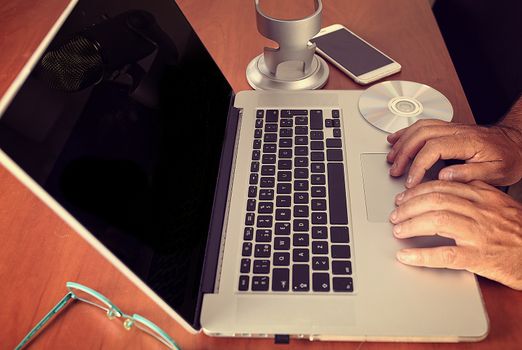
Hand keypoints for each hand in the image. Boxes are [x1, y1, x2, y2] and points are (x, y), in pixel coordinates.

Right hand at [386, 119, 521, 187]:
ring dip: (402, 143)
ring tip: (392, 159)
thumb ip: (469, 174)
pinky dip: (406, 132)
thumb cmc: (509, 158)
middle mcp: (457, 131)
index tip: (411, 181)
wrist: (517, 144)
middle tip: (396, 171)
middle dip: (404, 154)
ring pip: (419, 128)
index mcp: (467, 141)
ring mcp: (451, 128)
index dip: (418, 165)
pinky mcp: (448, 129)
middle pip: (421, 136)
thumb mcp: (496, 172)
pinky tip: (397, 139)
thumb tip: (444, 176)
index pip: (433, 149)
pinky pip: (423, 125)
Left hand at [389, 180, 521, 289]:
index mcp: (484, 196)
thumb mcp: (500, 204)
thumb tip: (449, 184)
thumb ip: (475, 193)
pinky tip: (406, 256)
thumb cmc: (519, 232)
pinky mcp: (479, 258)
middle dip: (409, 206)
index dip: (418, 191)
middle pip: (436, 200)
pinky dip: (421, 255)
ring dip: (411, 224)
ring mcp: (480, 234)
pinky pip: (445, 254)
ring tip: (398, 230)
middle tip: (395, 213)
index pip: (443, 186)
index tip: (404, 197)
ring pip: (437, 221)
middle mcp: (481, 211)